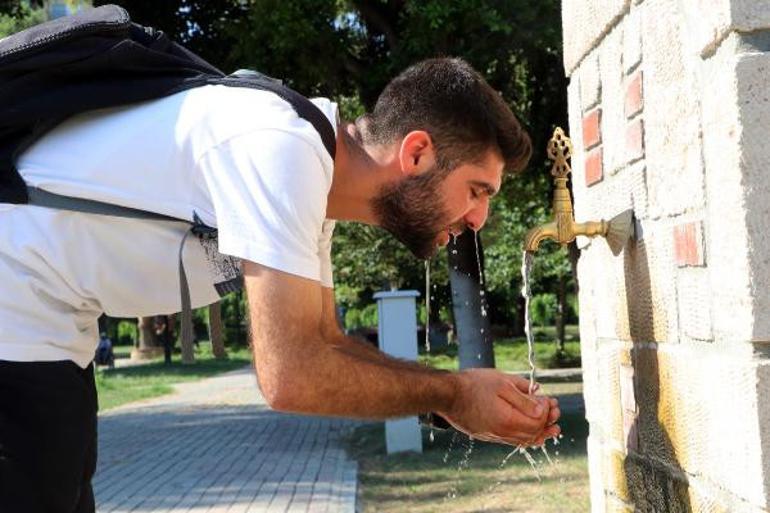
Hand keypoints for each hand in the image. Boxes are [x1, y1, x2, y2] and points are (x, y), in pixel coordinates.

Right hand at [437, 369, 560, 446]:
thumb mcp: (502, 383)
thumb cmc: (473, 384)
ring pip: (524, 440)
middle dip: (548, 422)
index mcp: (508, 420)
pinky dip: (525, 436)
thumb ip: (524, 396)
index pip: (538, 421)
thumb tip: (543, 406)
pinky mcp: (487, 435)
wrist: (447, 395)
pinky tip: (530, 432)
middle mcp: (503, 433)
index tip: (549, 398)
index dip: (547, 410)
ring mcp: (494, 436)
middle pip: (533, 434)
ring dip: (540, 433)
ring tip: (552, 429)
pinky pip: (512, 440)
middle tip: (556, 411)